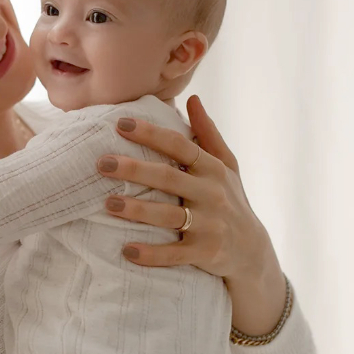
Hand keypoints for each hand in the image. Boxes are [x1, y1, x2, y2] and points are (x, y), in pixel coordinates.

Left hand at [97, 95, 268, 280]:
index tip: (121, 123)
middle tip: (102, 163)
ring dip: (138, 210)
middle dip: (134, 169)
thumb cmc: (231, 200)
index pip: (180, 146)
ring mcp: (209, 225)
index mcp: (212, 169)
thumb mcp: (227, 166)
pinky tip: (128, 252)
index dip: (151, 134)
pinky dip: (152, 254)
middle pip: (168, 178)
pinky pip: (174, 255)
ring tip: (108, 203)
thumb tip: (193, 98)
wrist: (252, 251)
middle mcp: (212, 194)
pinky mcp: (204, 253)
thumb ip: (208, 134)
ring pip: (168, 216)